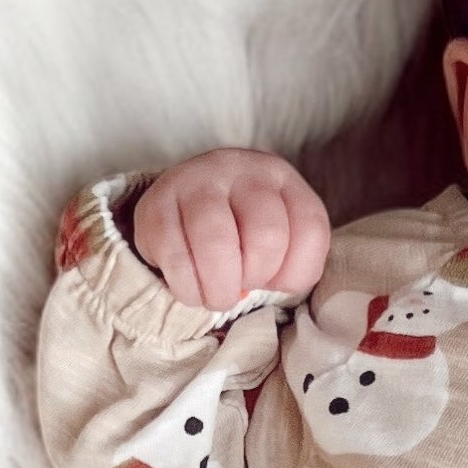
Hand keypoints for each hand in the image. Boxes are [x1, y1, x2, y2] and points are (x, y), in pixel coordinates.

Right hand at [130, 148, 330, 315]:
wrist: (178, 207)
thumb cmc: (238, 233)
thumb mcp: (277, 239)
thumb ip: (288, 262)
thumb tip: (256, 290)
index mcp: (282, 179)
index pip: (310, 228)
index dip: (295, 271)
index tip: (276, 279)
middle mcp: (242, 170)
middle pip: (267, 236)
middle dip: (256, 276)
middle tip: (242, 287)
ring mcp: (196, 183)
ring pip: (218, 244)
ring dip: (220, 288)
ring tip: (216, 297)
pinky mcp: (156, 206)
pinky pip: (176, 258)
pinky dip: (188, 288)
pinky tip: (191, 290)